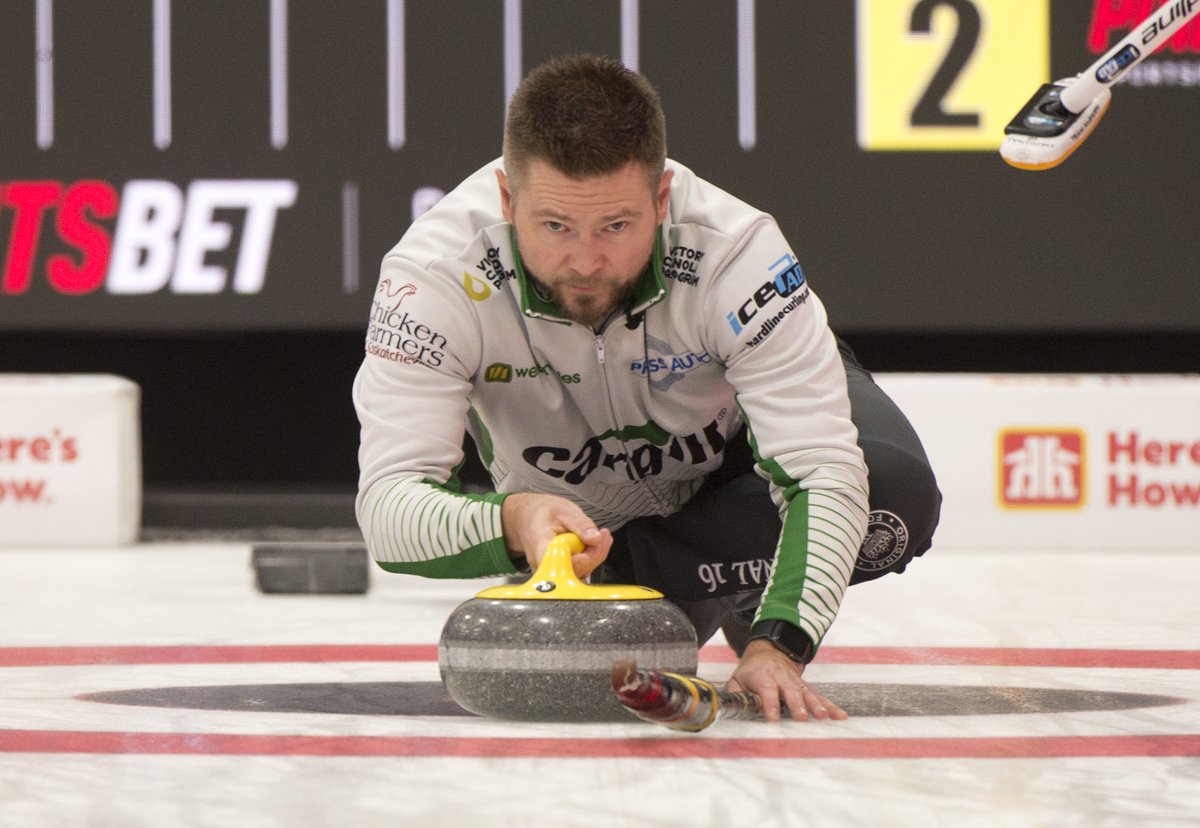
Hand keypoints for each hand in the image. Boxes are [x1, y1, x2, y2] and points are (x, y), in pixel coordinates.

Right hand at [501, 492, 611, 578]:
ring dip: (594, 556)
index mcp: (540, 547)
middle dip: (594, 554)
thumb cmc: (543, 515)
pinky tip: (591, 544)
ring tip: (596, 536)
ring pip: (580, 573)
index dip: (582, 558)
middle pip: (575, 571)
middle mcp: (543, 566)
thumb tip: (596, 539)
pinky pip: (580, 572)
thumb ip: (581, 524)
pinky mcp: (560, 575)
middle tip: (603, 535)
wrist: (529, 519)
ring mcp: (551, 573)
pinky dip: (590, 559)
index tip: (594, 542)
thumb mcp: (564, 510)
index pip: (562, 564)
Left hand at [725, 640, 847, 722]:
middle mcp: (783, 679)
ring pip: (808, 693)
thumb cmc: (751, 672)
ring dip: (817, 705)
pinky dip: (831, 706)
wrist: (769, 653)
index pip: (767, 691)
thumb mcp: (738, 680)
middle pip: (791, 691)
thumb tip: (740, 710)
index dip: (770, 704)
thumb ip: (737, 695)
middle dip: (797, 704)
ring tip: (824, 716)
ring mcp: (797, 682)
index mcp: (764, 678)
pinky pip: (820, 696)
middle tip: (802, 717)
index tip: (774, 718)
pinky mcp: (807, 687)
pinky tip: (841, 716)